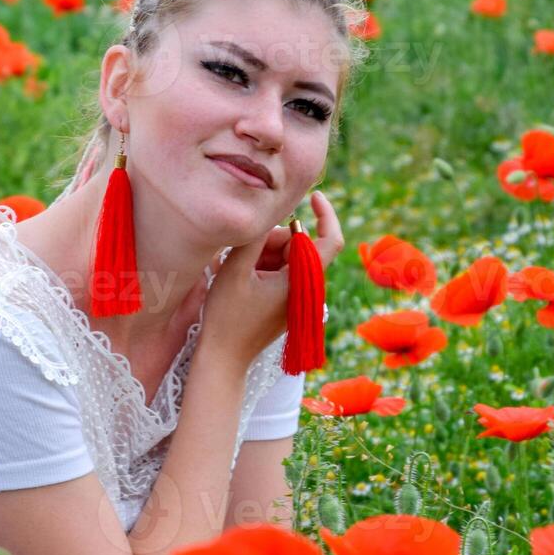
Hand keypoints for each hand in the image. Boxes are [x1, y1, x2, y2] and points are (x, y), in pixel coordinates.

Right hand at [199, 190, 343, 366]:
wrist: (224, 358)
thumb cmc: (228, 317)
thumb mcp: (235, 270)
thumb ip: (255, 238)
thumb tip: (268, 210)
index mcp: (302, 281)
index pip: (330, 240)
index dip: (326, 214)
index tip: (313, 196)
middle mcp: (306, 289)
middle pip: (299, 245)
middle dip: (273, 239)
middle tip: (243, 252)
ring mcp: (297, 298)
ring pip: (288, 257)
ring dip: (264, 253)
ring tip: (237, 269)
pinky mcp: (286, 303)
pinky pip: (281, 272)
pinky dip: (263, 266)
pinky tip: (241, 277)